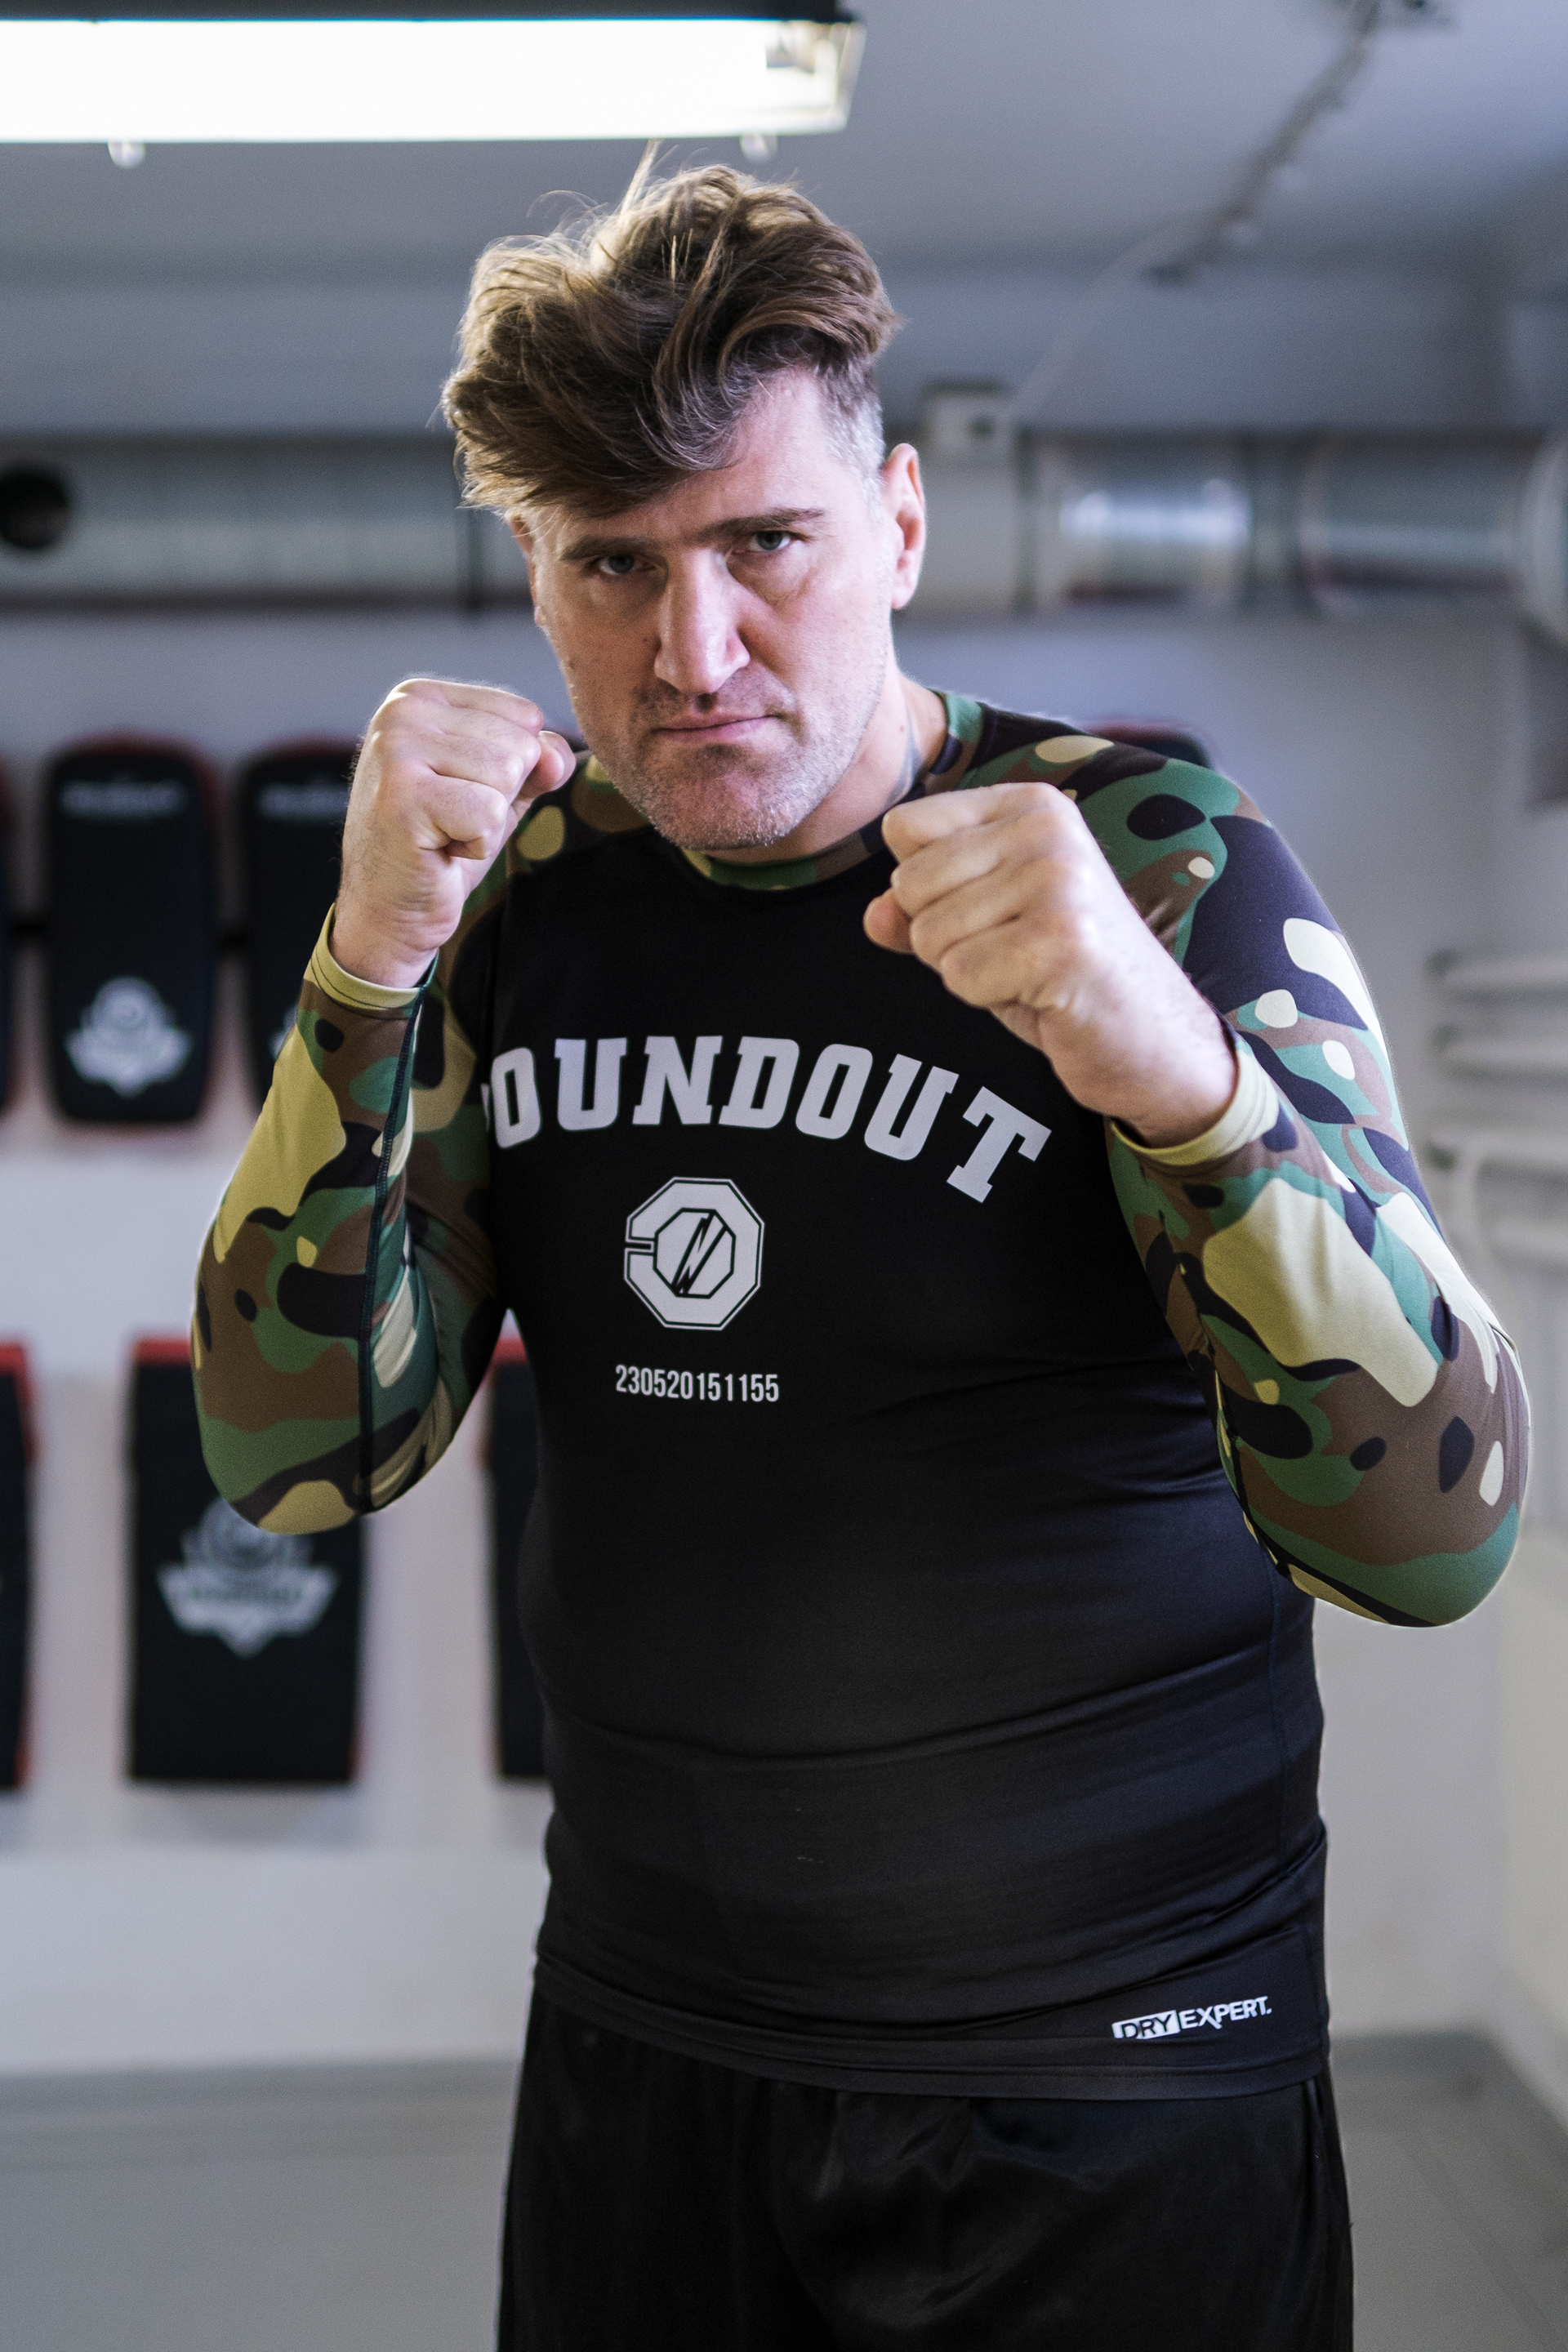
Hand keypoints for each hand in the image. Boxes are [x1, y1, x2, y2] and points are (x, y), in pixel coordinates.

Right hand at [332, 679, 574, 987]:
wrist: (387, 911)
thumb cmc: (441, 848)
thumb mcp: (501, 794)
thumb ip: (537, 763)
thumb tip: (555, 753)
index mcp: (422, 697)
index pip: (525, 716)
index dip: (513, 773)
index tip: (462, 797)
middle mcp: (403, 712)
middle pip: (519, 746)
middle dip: (500, 799)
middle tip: (450, 823)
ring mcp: (396, 749)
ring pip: (507, 775)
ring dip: (487, 823)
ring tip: (444, 834)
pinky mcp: (402, 795)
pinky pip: (489, 814)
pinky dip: (476, 846)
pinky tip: (439, 851)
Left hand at [864, 784, 1235, 1147]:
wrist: (1154, 1041)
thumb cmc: (1064, 978)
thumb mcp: (985, 930)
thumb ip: (922, 912)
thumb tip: (872, 916)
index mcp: (1030, 806)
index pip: (905, 829)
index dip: (925, 889)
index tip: (992, 913)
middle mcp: (1047, 829)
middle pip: (910, 884)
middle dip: (943, 937)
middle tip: (1013, 953)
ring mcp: (1059, 882)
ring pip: (929, 934)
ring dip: (967, 972)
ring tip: (1030, 972)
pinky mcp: (1061, 943)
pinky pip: (960, 976)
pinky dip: (988, 999)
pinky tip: (1042, 995)